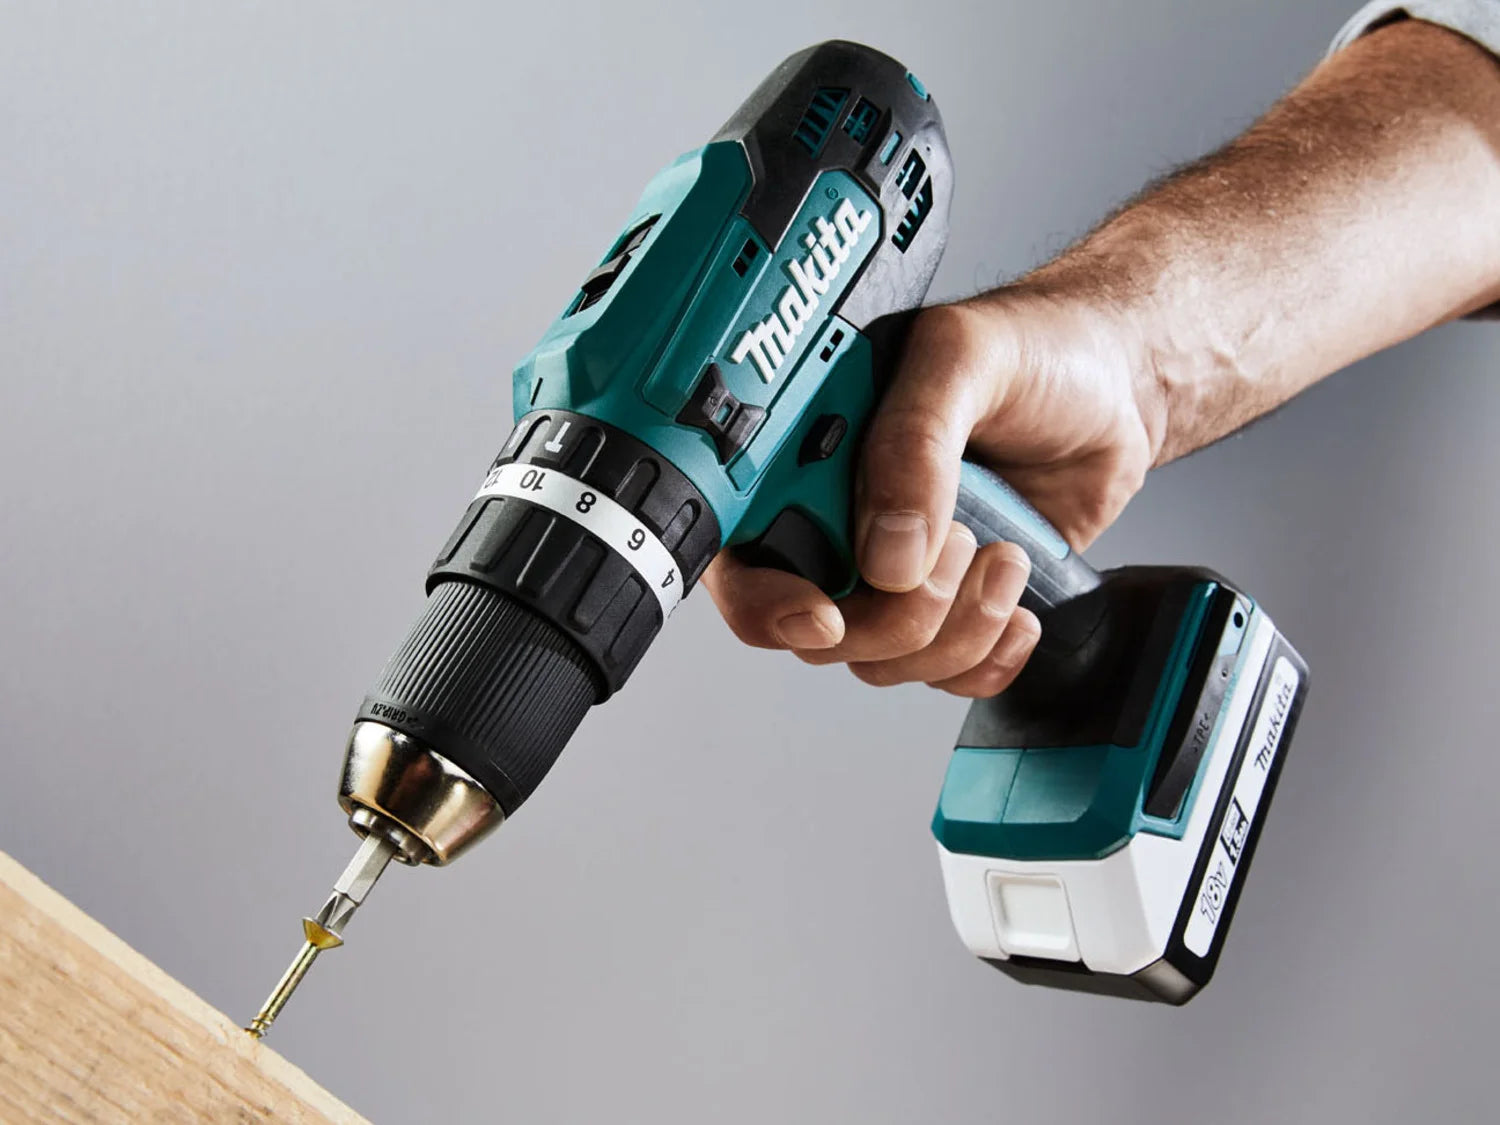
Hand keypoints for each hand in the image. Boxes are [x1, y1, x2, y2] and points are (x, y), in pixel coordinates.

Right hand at [702, 291, 1159, 696]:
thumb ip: (914, 440)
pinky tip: (1015, 604)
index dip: (767, 600)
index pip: (741, 552)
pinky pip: (938, 674)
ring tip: (1001, 554)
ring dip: (951, 629)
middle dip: (888, 615)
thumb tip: (884, 551)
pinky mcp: (950, 603)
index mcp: (805, 453)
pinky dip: (982, 659)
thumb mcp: (964, 356)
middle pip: (808, 628)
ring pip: (878, 662)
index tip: (827, 611)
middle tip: (956, 546)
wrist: (1118, 387)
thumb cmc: (1036, 347)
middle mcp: (835, 518)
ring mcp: (891, 567)